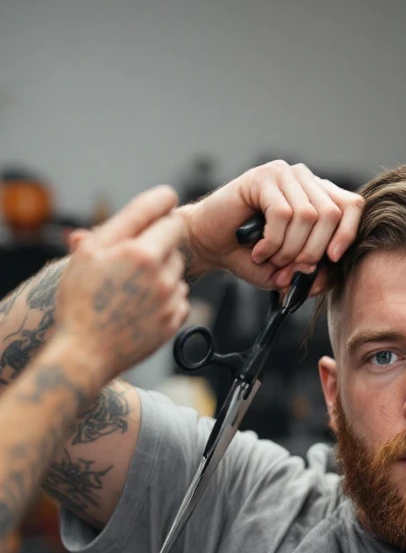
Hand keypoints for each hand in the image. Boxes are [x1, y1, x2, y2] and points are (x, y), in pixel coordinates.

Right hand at [58, 185, 188, 381]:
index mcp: (139, 252)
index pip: (166, 214)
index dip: (164, 206)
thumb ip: (124, 222)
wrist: (85, 354)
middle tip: (129, 259)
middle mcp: (160, 274)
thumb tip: (158, 199)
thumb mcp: (88, 254)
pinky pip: (179, 297)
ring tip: (130, 288)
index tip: (164, 202)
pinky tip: (140, 305)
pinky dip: (165, 297)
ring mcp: (169, 299)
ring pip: (177, 271)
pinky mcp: (174, 321)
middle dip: (156, 244)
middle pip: (173, 243)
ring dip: (161, 272)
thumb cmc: (80, 302)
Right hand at [178, 161, 363, 295]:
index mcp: (319, 196)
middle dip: (312, 251)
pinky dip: (272, 241)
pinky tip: (259, 250)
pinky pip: (282, 214)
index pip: (353, 205)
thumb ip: (314, 274)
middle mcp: (305, 180)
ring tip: (271, 259)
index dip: (347, 234)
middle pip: (331, 214)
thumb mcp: (289, 271)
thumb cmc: (251, 255)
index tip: (332, 259)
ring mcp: (284, 174)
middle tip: (291, 269)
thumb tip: (329, 275)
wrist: (210, 244)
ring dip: (289, 249)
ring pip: (307, 216)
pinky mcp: (262, 177)